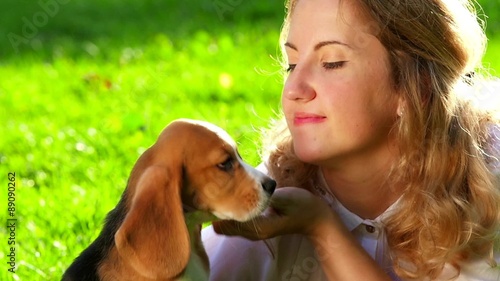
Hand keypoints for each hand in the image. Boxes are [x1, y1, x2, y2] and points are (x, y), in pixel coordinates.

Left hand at [212, 187, 336, 239]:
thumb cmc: (302, 205)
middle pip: (223, 227)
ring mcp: (254, 232)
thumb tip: (247, 189)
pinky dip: (228, 213)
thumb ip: (265, 196)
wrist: (315, 217)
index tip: (210, 190)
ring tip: (215, 191)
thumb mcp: (284, 198)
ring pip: (226, 226)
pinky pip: (234, 223)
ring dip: (221, 212)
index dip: (218, 208)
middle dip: (216, 211)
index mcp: (260, 227)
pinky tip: (227, 197)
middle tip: (208, 188)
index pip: (230, 222)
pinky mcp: (254, 227)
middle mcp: (254, 233)